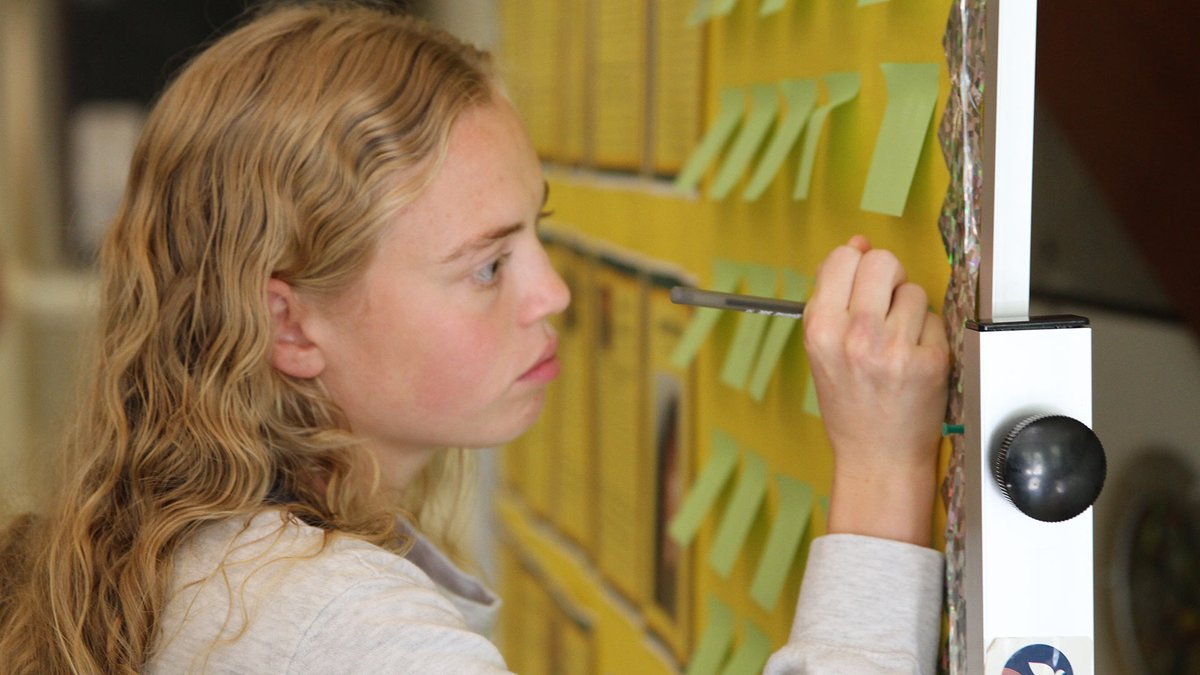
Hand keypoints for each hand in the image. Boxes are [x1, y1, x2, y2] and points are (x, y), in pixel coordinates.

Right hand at [803, 236, 948, 546]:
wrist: (877, 456)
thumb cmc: (849, 404)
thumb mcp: (823, 348)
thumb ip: (835, 295)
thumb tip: (858, 243)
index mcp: (820, 329)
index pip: (843, 258)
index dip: (856, 266)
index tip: (861, 284)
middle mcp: (854, 336)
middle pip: (881, 262)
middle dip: (887, 277)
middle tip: (885, 304)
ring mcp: (893, 348)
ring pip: (913, 290)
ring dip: (909, 309)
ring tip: (897, 341)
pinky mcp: (929, 361)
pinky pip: (935, 319)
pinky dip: (928, 334)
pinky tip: (914, 359)